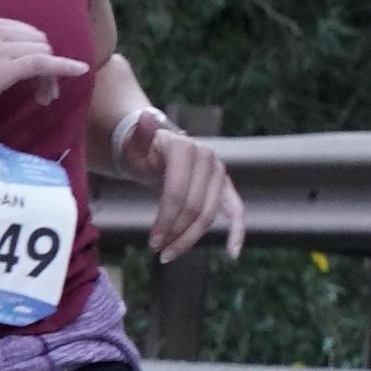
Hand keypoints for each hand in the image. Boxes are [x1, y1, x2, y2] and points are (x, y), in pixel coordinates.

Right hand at [0, 0, 87, 134]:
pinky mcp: (1, 71)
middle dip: (45, 62)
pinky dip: (63, 67)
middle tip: (40, 90)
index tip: (31, 74)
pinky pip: (41, 64)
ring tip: (44, 96)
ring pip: (41, 54)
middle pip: (37, 41)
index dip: (33, 51)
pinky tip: (79, 70)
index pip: (24, 30)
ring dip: (50, 75)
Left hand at [142, 118, 245, 263]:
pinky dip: (237, 231)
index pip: (177, 194)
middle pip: (194, 208)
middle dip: (175, 233)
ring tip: (169, 254)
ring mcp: (218, 172)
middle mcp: (208, 158)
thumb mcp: (134, 144)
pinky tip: (233, 252)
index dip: (165, 220)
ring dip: (190, 238)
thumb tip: (146, 116)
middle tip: (157, 251)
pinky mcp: (224, 186)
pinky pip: (235, 210)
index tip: (151, 241)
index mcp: (186, 148)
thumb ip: (140, 133)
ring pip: (208, 215)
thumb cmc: (139, 150)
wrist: (152, 149)